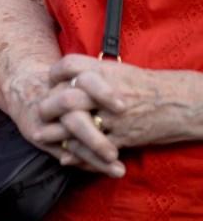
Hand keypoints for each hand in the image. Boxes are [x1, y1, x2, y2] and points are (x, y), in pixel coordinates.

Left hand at [42, 54, 202, 171]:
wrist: (183, 103)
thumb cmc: (150, 86)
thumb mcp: (121, 72)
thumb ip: (95, 73)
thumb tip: (69, 78)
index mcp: (107, 71)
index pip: (70, 65)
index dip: (55, 73)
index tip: (48, 81)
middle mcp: (108, 91)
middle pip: (67, 97)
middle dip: (48, 107)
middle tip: (37, 112)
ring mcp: (114, 115)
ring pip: (77, 124)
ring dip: (56, 133)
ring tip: (41, 136)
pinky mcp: (123, 136)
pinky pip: (94, 147)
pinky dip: (78, 153)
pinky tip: (66, 156)